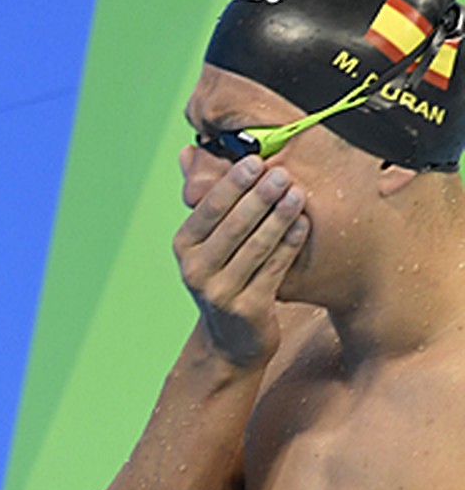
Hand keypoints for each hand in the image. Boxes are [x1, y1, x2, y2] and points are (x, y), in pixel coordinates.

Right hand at [173, 151, 308, 369]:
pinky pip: (273, 269)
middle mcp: (195, 270)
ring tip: (298, 193)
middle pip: (232, 226)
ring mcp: (219, 292)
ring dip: (278, 217)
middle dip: (259, 197)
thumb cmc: (225, 276)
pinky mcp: (246, 309)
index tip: (256, 159)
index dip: (232, 184)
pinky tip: (303, 224)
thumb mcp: (207, 243)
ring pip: (255, 246)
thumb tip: (187, 150)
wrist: (231, 339)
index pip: (208, 209)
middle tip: (283, 173)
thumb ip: (206, 199)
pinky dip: (289, 245)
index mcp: (184, 247)